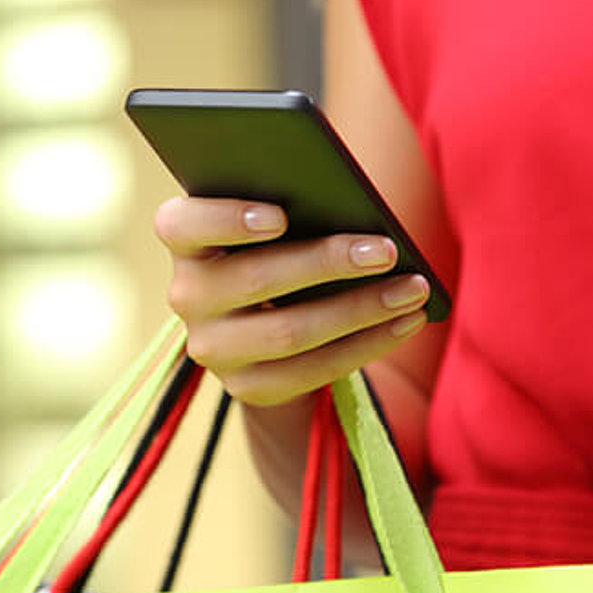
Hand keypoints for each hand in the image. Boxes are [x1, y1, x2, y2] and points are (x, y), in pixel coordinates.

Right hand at [155, 196, 429, 406]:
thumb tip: (353, 209)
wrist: (271, 319)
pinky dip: (364, 346)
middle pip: (253, 280)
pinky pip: (309, 373)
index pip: (180, 226)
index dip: (225, 220)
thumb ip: (293, 206)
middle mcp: (186, 295)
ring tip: (412, 289)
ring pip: (287, 333)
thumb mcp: (276, 221)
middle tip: (386, 250)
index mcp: (185, 241)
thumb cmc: (283, 244)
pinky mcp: (244, 387)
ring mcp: (211, 347)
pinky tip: (404, 323)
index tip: (281, 216)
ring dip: (359, 309)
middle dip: (327, 264)